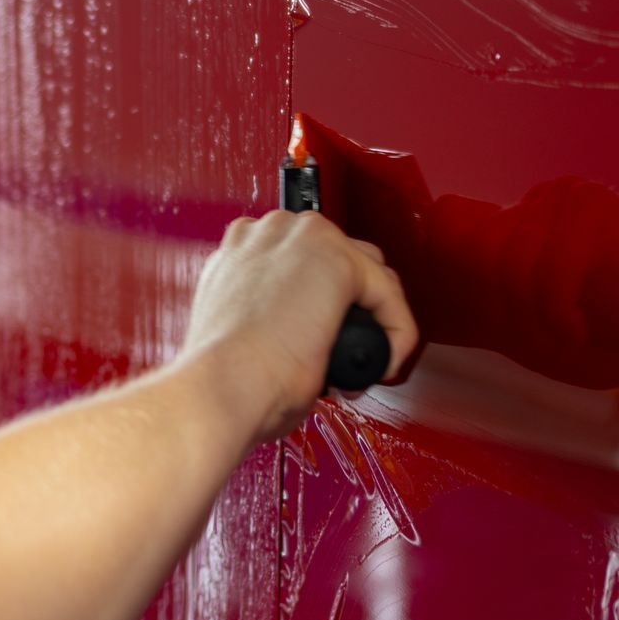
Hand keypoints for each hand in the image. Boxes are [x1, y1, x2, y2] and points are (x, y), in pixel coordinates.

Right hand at [177, 211, 417, 442]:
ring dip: (375, 314)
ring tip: (366, 356)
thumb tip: (297, 336)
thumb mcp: (238, 329)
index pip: (300, 259)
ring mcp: (303, 240)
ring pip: (368, 268)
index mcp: (238, 250)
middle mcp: (268, 233)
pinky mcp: (337, 260)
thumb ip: (266, 314)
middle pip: (337, 254)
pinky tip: (384, 361)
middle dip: (351, 301)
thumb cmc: (224, 376)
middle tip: (347, 345)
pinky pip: (388, 293)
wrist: (222, 385)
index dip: (320, 300)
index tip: (323, 336)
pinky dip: (396, 331)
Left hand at [419, 178, 618, 389]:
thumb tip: (428, 274)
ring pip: (507, 264)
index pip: (449, 223)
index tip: (468, 306)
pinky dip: (558, 313)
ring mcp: (563, 200)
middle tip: (549, 334)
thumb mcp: (534, 332)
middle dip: (502, 308)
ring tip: (573, 333)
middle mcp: (538, 206)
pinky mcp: (589, 206)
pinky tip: (583, 327)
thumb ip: (485, 303)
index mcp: (522, 230)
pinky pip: (543, 270)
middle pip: (471, 250)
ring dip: (535, 316)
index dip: (440, 260)